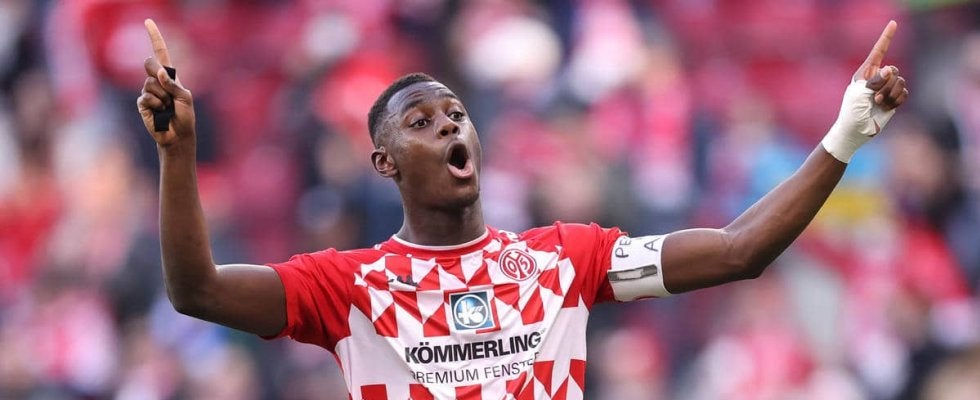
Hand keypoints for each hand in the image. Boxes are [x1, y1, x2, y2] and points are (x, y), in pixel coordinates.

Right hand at [136, 19, 194, 147]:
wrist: (178, 136)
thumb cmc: (185, 117)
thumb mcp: (185, 98)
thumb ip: (173, 84)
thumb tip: (159, 73)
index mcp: (170, 76)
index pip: (161, 53)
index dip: (155, 37)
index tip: (148, 22)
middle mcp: (157, 81)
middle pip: (149, 64)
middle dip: (157, 73)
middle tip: (167, 91)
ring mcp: (148, 92)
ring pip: (149, 83)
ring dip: (162, 97)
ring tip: (167, 108)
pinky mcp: (142, 104)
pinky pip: (146, 98)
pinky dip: (156, 105)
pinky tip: (160, 113)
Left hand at [822, 20, 908, 162]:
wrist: (856, 130)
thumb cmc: (852, 111)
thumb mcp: (861, 92)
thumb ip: (875, 80)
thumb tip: (890, 70)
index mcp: (865, 72)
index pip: (878, 51)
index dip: (886, 37)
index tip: (893, 23)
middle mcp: (877, 78)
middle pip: (893, 71)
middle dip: (886, 84)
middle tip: (874, 97)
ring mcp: (886, 88)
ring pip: (900, 82)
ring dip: (891, 95)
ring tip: (878, 104)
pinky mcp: (894, 99)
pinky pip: (905, 93)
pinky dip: (896, 101)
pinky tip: (886, 108)